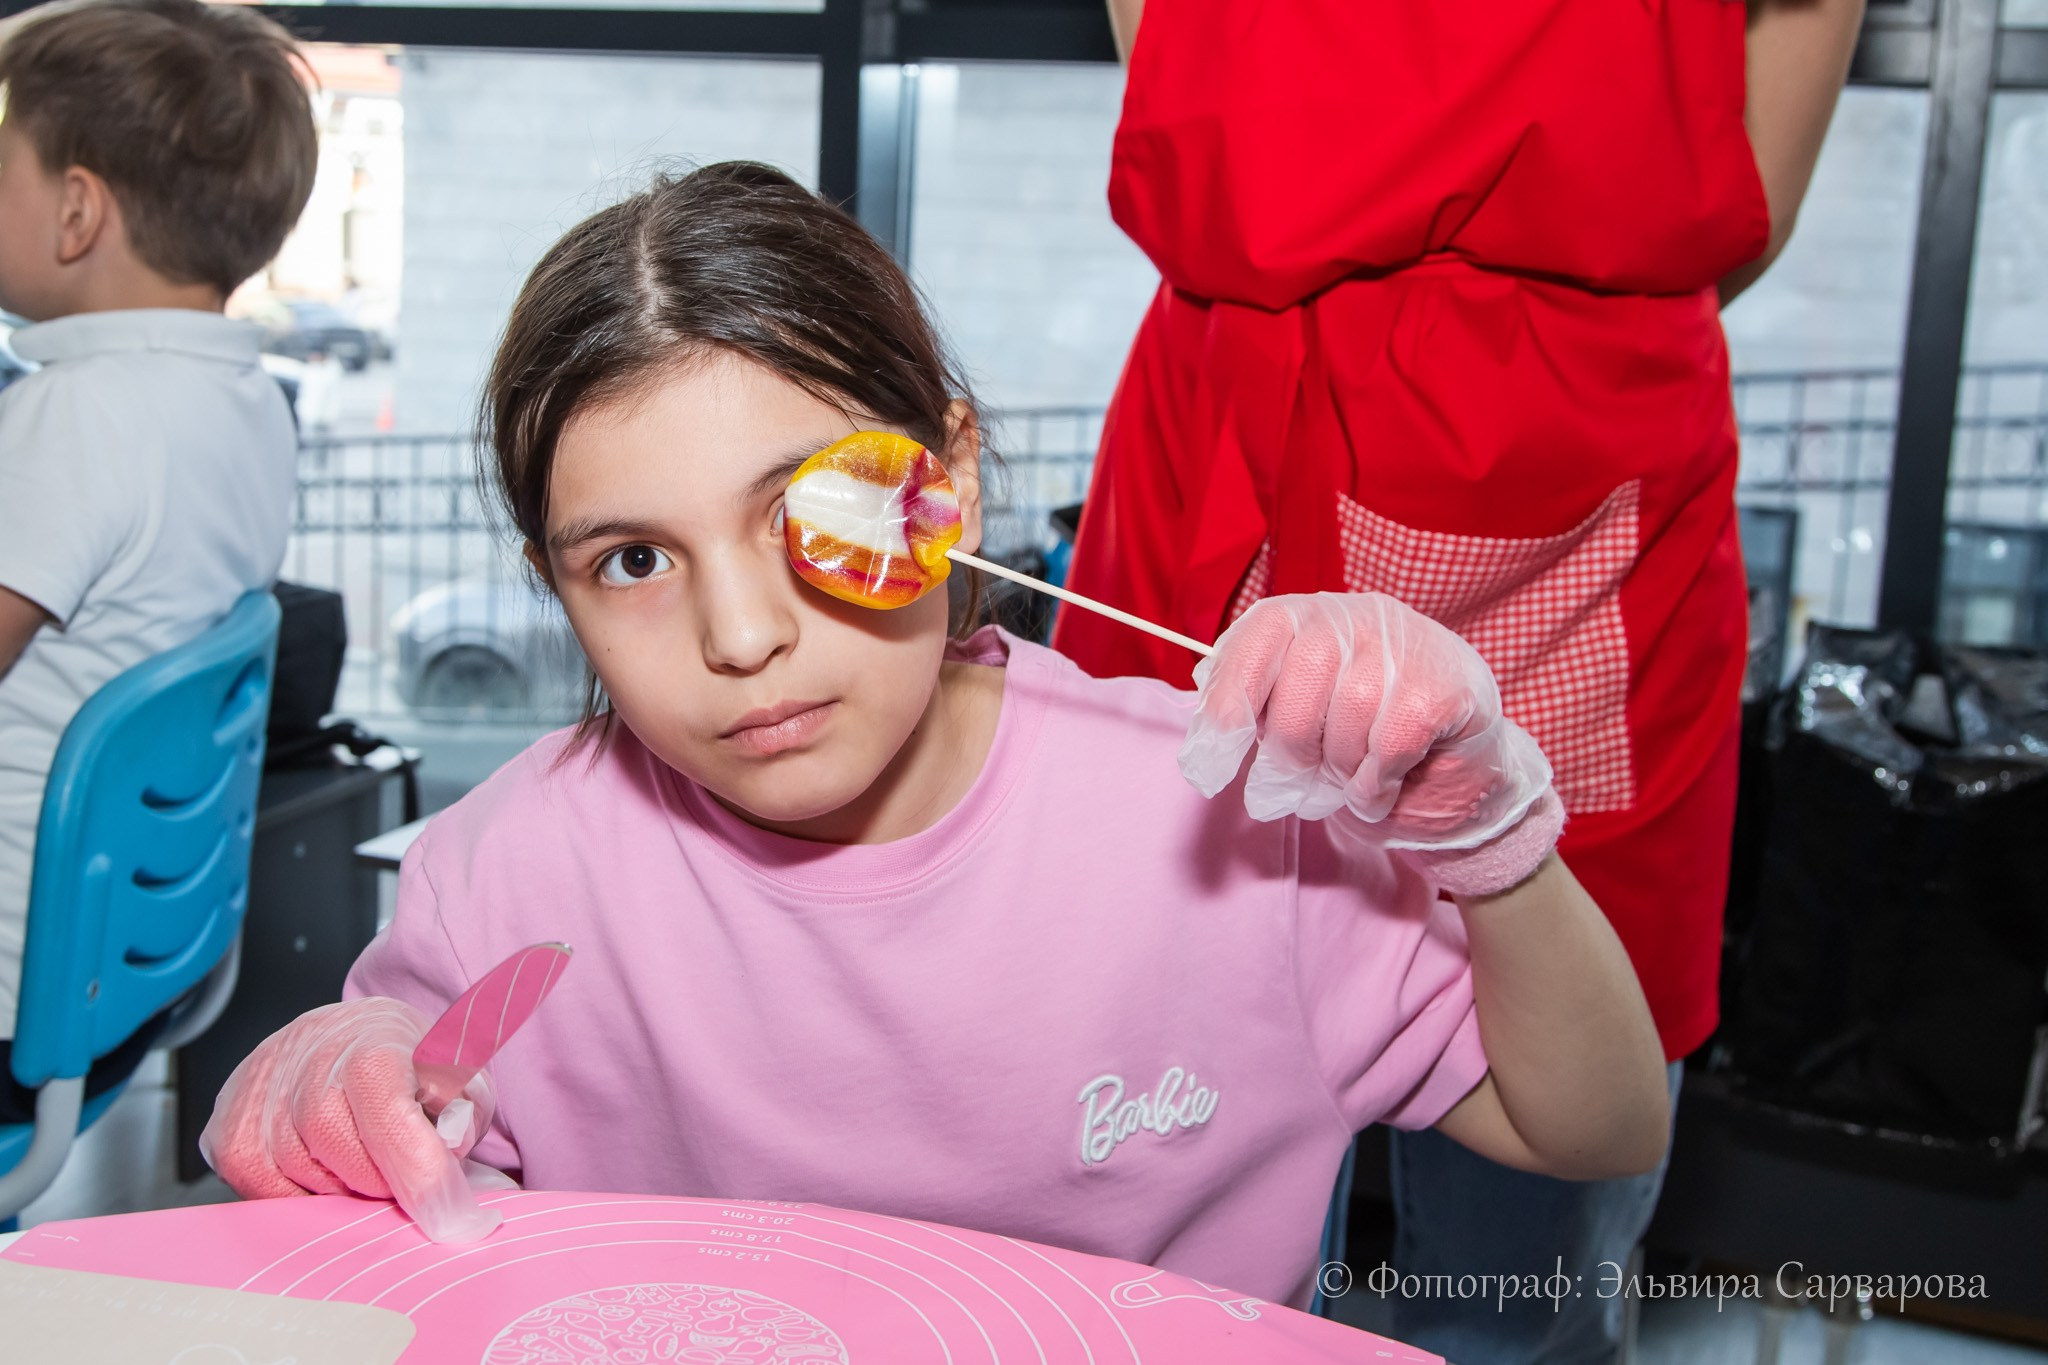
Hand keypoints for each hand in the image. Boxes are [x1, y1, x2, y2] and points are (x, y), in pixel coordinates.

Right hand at [200, 997, 508, 1242]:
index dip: (419, 1171)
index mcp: (373, 1042)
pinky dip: (298, 1196)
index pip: (388, 1115)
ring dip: (340, 1188)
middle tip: (399, 1174)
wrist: (348, 1038)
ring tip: (358, 1158)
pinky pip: (264, 1191)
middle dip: (380, 1180)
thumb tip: (448, 1160)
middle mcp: (308, 1060)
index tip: (449, 1215)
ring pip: (302, 1178)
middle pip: (343, 1155)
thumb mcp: (462, 1076)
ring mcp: (260, 1094)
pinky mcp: (227, 1130)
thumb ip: (464, 1116)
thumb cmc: (408, 1065)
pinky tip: (320, 1168)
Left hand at [1180, 593, 1558, 886]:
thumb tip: (1203, 732)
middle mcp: (1354, 616)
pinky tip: (1382, 786)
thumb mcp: (1297, 716)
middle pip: (1298, 695)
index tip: (1209, 766)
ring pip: (1350, 721)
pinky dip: (1378, 780)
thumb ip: (1251, 708)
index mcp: (1304, 616)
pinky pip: (1392, 743)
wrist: (1457, 765)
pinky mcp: (1447, 684)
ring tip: (1351, 779)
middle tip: (1298, 787)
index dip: (1226, 707)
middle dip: (1293, 757)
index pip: (1254, 644)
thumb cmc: (1362, 738)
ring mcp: (1406, 644)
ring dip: (1343, 772)